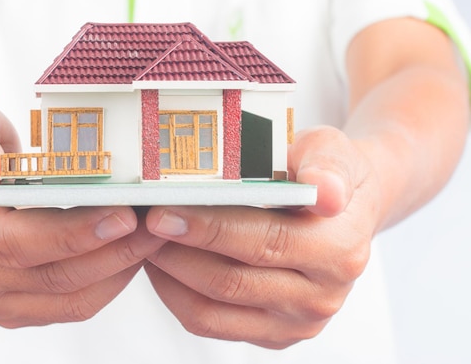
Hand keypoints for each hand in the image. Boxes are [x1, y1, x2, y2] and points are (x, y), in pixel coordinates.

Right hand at [0, 100, 164, 327]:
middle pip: (50, 276)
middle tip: (157, 224)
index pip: (15, 241)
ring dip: (117, 271)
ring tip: (153, 237)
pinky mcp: (9, 304)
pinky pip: (66, 307)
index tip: (124, 215)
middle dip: (112, 252)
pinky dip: (105, 284)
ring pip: (65, 299)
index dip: (74, 233)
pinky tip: (129, 255)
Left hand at [142, 126, 378, 348]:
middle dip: (175, 251)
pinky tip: (162, 264)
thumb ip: (327, 165)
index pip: (262, 242)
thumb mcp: (333, 151)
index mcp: (339, 249)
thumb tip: (326, 191)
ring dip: (169, 275)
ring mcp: (297, 322)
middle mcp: (322, 296)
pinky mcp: (274, 334)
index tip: (162, 212)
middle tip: (139, 224)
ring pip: (212, 310)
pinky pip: (210, 324)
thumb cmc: (327, 173)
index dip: (207, 229)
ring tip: (144, 241)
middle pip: (230, 281)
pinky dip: (176, 295)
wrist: (345, 209)